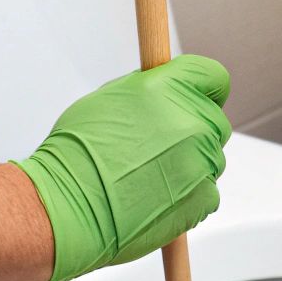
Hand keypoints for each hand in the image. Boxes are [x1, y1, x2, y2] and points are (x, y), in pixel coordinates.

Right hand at [14, 55, 231, 280]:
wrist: (68, 204)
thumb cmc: (76, 153)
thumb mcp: (109, 98)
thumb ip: (151, 91)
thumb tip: (167, 93)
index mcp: (168, 88)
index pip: (212, 76)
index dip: (205, 88)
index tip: (198, 97)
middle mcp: (191, 121)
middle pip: (214, 119)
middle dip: (192, 129)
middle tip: (158, 146)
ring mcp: (201, 161)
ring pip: (210, 158)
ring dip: (188, 164)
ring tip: (147, 176)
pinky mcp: (204, 197)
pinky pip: (207, 191)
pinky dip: (187, 195)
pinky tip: (154, 197)